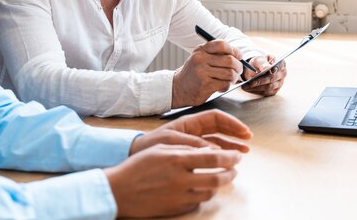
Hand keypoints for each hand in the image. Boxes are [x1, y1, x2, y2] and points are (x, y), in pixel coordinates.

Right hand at [105, 144, 242, 217]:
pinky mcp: (175, 209)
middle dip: (230, 173)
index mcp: (178, 159)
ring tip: (220, 178)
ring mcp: (179, 196)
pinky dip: (203, 195)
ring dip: (219, 185)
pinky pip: (197, 203)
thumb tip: (209, 149)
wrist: (119, 191)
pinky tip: (202, 189)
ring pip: (210, 193)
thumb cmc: (138, 166)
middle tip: (235, 170)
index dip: (230, 157)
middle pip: (217, 178)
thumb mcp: (161, 148)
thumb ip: (186, 148)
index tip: (237, 156)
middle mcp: (181, 179)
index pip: (214, 158)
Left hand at [129, 109, 252, 154]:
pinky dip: (220, 154)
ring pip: (217, 140)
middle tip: (248, 141)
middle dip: (235, 133)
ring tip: (243, 152)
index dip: (232, 123)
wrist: (134, 154)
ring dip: (230, 145)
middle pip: (220, 128)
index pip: (216, 118)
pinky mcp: (189, 152)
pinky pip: (209, 151)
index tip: (243, 132)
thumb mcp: (172, 142)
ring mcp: (192, 141)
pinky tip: (227, 159)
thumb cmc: (150, 144)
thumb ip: (193, 144)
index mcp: (189, 122)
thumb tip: (215, 150)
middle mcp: (193, 130)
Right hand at [172, 40, 243, 107]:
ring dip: (234, 77)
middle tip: (238, 70)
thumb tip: (238, 55)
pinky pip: (225, 83)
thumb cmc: (194, 72)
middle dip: (238, 66)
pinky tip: (222, 87)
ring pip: (229, 73)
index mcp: (201, 50)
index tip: (238, 56)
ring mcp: (202, 72)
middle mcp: (201, 59)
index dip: (234, 50)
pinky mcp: (205, 85)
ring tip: (231, 79)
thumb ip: (216, 54)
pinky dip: (227, 86)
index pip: (222, 44)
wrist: (179, 88)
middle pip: (229, 60)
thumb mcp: (201, 58)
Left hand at [241, 55, 286, 95]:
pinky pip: (265, 92)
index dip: (276, 68)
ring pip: (269, 87)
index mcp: (281, 64)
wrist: (256, 69)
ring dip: (257, 87)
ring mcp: (279, 83)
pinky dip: (256, 91)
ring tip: (246, 86)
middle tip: (250, 81)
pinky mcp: (274, 91)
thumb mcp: (259, 59)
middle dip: (260, 80)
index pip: (280, 66)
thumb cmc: (259, 63)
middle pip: (273, 78)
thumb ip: (263, 63)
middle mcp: (282, 74)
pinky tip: (248, 88)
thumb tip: (267, 68)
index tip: (271, 70)